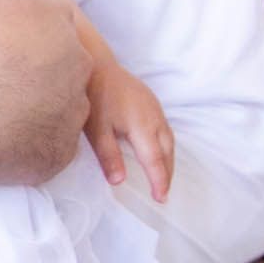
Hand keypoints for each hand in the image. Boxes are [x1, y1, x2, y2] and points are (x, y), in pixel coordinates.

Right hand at [0, 0, 90, 204]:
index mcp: (58, 14)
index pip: (42, 10)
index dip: (11, 18)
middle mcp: (76, 62)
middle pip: (52, 56)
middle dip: (24, 60)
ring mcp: (69, 112)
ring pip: (53, 101)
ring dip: (28, 100)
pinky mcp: (56, 154)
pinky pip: (43, 144)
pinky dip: (23, 139)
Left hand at [84, 56, 174, 200]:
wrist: (97, 64)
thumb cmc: (94, 96)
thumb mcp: (96, 129)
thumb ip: (108, 156)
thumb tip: (119, 182)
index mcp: (142, 126)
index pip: (155, 161)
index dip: (159, 181)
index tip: (160, 199)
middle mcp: (154, 118)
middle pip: (167, 152)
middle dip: (167, 174)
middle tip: (163, 193)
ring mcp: (155, 108)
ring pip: (169, 140)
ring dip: (168, 160)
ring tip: (163, 177)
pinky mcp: (152, 102)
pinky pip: (165, 129)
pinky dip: (165, 145)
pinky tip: (157, 151)